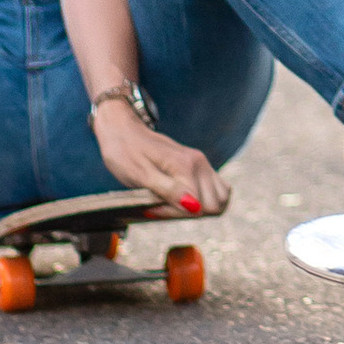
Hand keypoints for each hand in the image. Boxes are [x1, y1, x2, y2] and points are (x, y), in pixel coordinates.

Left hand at [90, 106, 225, 216]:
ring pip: (221, 200)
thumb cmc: (125, 153)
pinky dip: (206, 200)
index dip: (174, 213)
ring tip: (174, 203)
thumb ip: (168, 191)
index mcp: (186, 165)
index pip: (197, 207)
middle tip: (162, 205)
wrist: (122, 130)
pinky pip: (219, 190)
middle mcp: (200, 163)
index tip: (152, 206)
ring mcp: (203, 163)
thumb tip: (194, 207)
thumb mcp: (140, 175)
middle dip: (188, 213)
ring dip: (200, 209)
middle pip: (214, 206)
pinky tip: (186, 198)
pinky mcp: (202, 166)